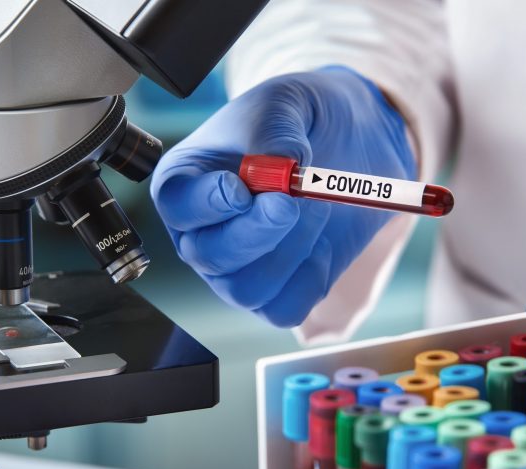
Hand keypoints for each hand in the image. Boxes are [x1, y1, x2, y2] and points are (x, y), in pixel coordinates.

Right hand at [150, 67, 415, 326]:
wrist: (347, 139)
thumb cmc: (299, 119)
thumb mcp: (285, 103)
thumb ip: (274, 132)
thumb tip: (279, 172)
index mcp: (186, 181)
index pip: (178, 206)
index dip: (210, 203)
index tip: (245, 187)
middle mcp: (202, 232)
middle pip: (209, 256)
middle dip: (256, 232)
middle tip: (292, 201)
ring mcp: (236, 268)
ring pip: (246, 289)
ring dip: (289, 252)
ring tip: (315, 209)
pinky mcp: (276, 289)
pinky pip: (284, 309)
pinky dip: (309, 280)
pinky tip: (322, 244)